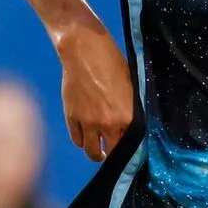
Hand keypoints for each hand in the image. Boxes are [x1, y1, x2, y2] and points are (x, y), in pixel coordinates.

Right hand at [56, 23, 134, 160]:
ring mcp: (88, 122)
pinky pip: (77, 139)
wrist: (84, 51)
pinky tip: (86, 136)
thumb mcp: (131, 87)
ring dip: (96, 153)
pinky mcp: (72, 117)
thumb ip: (132, 110)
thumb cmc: (112, 63)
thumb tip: (135, 126)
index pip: (132, 145)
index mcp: (127, 116)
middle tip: (114, 153)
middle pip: (112, 153)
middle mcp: (108, 123)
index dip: (131, 151)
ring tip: (99, 150)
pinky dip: (82, 140)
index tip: (131, 153)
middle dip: (114, 156)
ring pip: (91, 151)